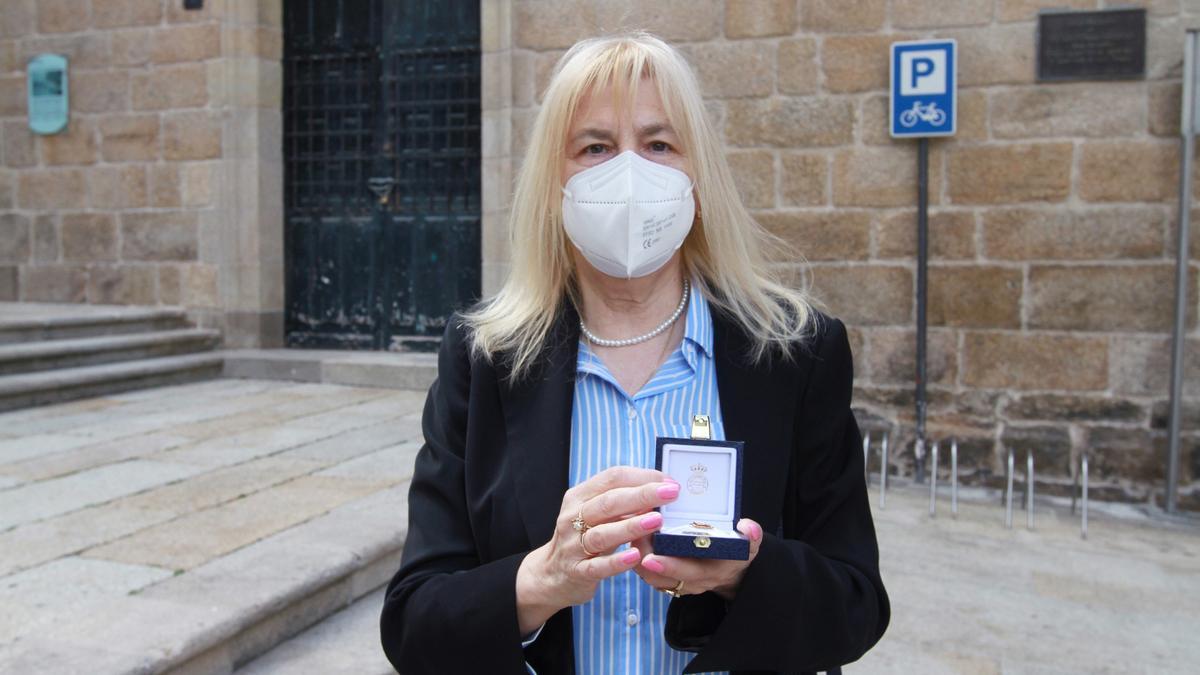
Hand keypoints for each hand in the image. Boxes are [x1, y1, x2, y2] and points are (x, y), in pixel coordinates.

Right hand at [515, 466, 680, 633]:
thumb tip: (661, 488)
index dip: (642, 477)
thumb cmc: (582, 538)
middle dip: (642, 495)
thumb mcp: (596, 514)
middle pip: (608, 502)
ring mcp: (572, 546)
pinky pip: (597, 567)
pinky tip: (635, 556)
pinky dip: (616, 562)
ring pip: (602, 533)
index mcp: (579, 497)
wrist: (550, 574)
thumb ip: (622, 502)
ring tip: (657, 520)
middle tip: (671, 493)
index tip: (669, 481)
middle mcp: (572, 518)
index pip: (612, 478)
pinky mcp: (576, 572)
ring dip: (631, 526)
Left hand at [632, 518, 763, 600]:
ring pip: (652, 578)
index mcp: (713, 571)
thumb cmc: (736, 551)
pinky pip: (649, 574)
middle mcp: (693, 581)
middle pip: (665, 578)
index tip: (653, 558)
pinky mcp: (667, 578)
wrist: (729, 569)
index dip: (670, 567)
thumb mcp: (749, 544)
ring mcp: (679, 581)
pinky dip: (637, 560)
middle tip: (630, 548)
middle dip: (645, 565)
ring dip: (638, 561)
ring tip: (631, 537)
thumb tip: (747, 527)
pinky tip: (633, 537)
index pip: (691, 572)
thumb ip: (751, 535)